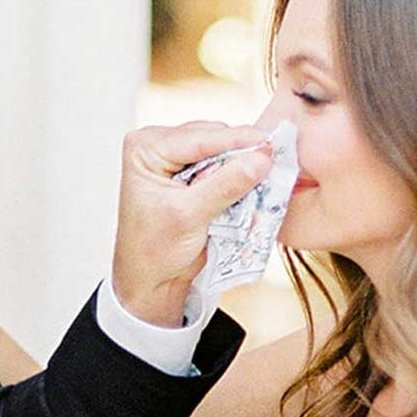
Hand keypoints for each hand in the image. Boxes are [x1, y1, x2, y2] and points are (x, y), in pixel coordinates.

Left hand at [109, 121, 281, 327]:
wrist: (151, 279)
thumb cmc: (154, 251)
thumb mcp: (189, 216)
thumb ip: (225, 186)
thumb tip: (260, 160)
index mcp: (144, 149)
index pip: (197, 138)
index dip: (235, 139)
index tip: (269, 142)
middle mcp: (158, 146)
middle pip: (210, 136)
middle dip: (240, 150)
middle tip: (272, 159)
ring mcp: (175, 157)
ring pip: (219, 148)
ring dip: (240, 161)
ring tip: (264, 171)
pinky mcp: (191, 171)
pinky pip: (221, 163)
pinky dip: (237, 172)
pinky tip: (253, 180)